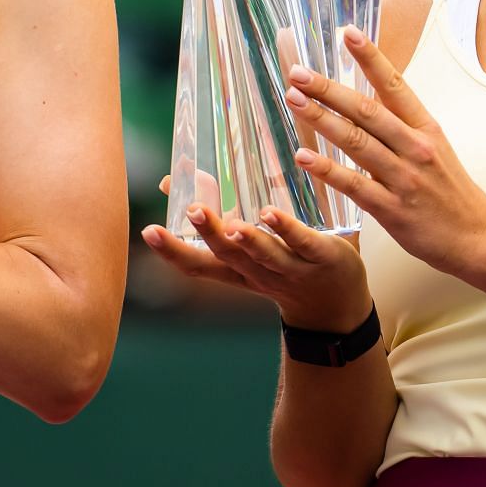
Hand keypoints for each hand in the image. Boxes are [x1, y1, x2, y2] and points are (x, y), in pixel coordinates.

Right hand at [141, 172, 371, 332]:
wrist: (337, 307)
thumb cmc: (284, 265)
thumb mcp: (245, 245)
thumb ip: (216, 211)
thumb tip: (173, 179)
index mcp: (238, 272)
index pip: (200, 266)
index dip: (174, 250)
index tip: (149, 232)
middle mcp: (260, 273)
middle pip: (230, 258)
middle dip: (209, 235)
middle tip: (192, 211)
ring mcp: (292, 267)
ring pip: (266, 255)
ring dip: (248, 240)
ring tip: (231, 225)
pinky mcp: (323, 256)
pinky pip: (303, 243)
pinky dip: (286, 229)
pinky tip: (271, 214)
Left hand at [283, 25, 485, 274]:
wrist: (480, 238)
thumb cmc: (451, 193)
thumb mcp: (434, 148)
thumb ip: (402, 126)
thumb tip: (368, 99)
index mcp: (426, 128)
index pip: (395, 85)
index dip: (371, 58)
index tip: (348, 33)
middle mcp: (416, 147)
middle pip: (367, 111)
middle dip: (329, 89)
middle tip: (298, 72)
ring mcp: (404, 178)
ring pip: (357, 143)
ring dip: (321, 120)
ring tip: (293, 101)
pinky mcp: (394, 209)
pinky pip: (355, 186)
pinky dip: (327, 170)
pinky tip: (303, 158)